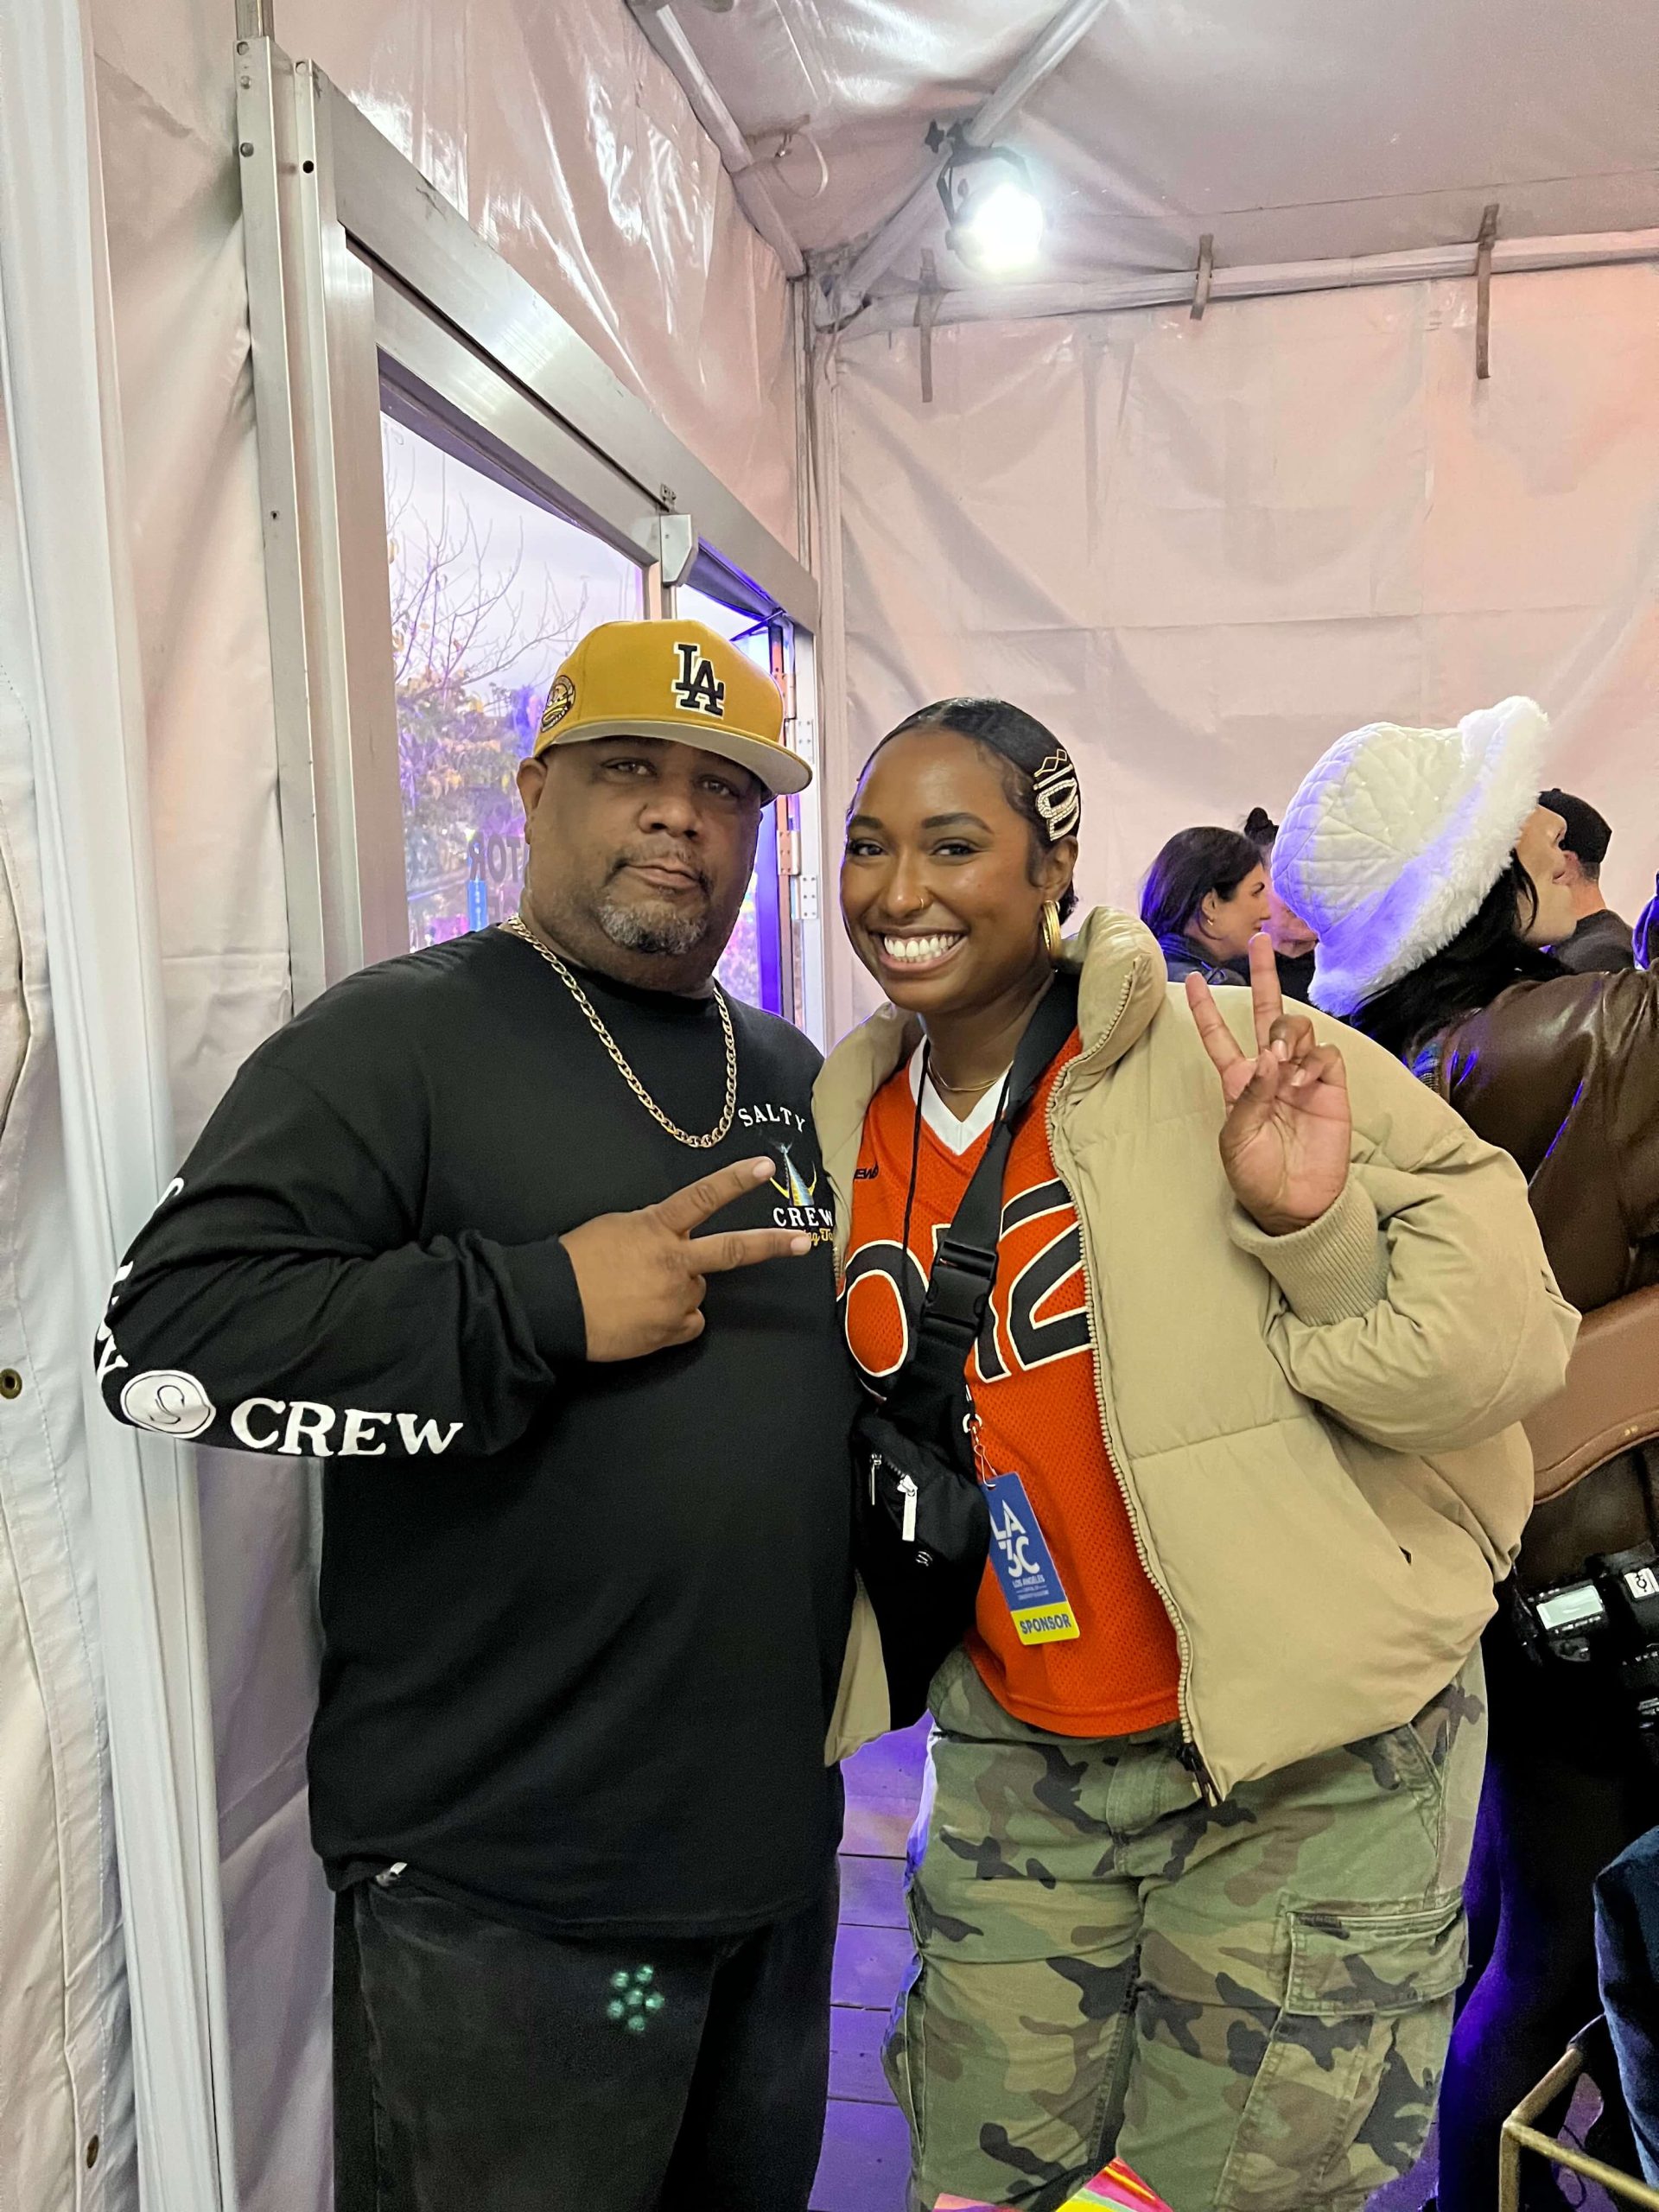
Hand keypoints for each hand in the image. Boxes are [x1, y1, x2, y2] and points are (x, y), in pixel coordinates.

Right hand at [561, 1157, 810, 1361]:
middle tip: (804, 1243)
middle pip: (732, 1251)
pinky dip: (675, 1321)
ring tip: (640, 1293)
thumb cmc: (576, 1260)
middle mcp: (674, 1261)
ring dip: (679, 1290)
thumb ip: (653, 1230)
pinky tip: (645, 1317)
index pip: (703, 1196)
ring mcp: (676, 1298)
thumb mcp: (615, 1228)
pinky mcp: (671, 1331)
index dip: (736, 1180)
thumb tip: (673, 1242)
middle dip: (771, 1245)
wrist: (552, 1305)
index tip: (765, 1166)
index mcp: (657, 1227)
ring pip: (697, 1291)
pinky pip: (689, 1323)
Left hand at [1185, 934, 1351, 1235]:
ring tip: (1282, 1064)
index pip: (1219, 1037)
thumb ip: (1251, 1095)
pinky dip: (1312, 1060)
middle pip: (1266, 1013)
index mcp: (1238, 1081)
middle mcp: (1269, 1070)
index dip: (1205, 1010)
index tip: (1193, 978)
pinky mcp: (1331, 1088)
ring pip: (1297, 1028)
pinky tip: (1301, 1083)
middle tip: (1259, 942)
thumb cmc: (1256, 1174)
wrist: (1295, 1203)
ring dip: (1287, 1035)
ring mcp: (1301, 1076)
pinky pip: (1325, 1055)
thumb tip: (1269, 1057)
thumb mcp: (1237, 1138)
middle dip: (1262, 976)